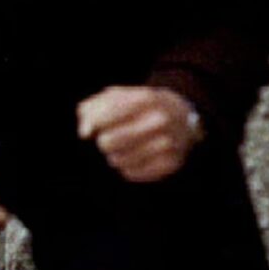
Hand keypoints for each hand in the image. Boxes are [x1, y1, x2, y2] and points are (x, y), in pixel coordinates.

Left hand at [77, 86, 200, 182]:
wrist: (183, 118)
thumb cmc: (140, 107)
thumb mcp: (118, 96)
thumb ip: (92, 108)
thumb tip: (85, 132)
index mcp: (145, 98)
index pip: (101, 119)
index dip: (91, 126)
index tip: (91, 129)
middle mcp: (159, 120)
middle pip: (107, 143)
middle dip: (104, 141)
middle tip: (112, 137)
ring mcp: (168, 143)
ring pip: (117, 161)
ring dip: (115, 155)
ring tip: (127, 146)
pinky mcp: (170, 164)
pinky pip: (131, 173)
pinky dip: (128, 167)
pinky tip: (137, 156)